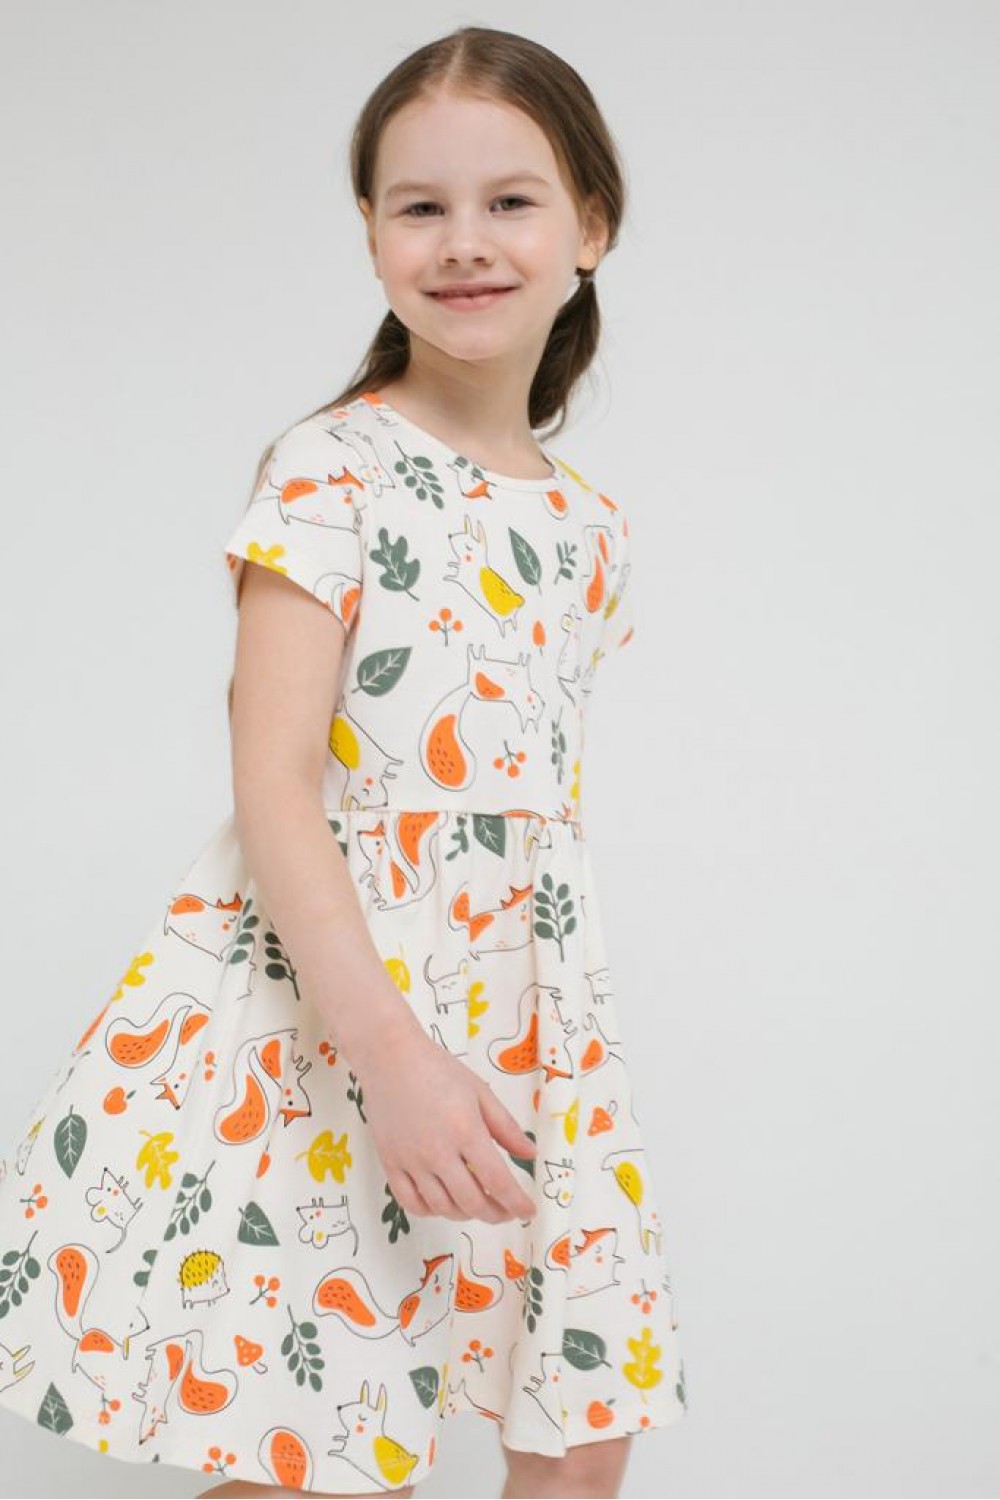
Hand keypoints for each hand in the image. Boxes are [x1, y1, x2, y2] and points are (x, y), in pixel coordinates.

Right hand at [356, 1017, 537, 1224]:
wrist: (390, 1057)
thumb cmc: (438, 1069)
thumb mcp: (480, 1093)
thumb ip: (506, 1128)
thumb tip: (530, 1155)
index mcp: (466, 1131)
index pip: (498, 1181)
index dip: (517, 1203)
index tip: (528, 1211)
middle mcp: (438, 1152)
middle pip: (472, 1202)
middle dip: (496, 1214)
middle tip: (507, 1212)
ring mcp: (411, 1161)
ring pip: (442, 1207)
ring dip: (466, 1214)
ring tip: (478, 1205)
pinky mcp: (390, 1163)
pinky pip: (410, 1202)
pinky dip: (430, 1211)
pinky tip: (443, 1204)